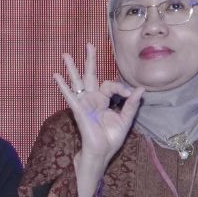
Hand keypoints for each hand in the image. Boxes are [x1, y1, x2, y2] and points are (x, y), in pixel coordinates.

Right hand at [54, 43, 142, 196]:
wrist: (101, 152)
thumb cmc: (111, 138)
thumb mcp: (125, 119)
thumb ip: (132, 104)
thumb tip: (141, 89)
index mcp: (104, 101)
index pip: (111, 85)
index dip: (122, 87)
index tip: (130, 95)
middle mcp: (93, 99)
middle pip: (91, 75)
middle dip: (90, 60)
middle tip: (89, 44)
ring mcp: (84, 103)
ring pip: (78, 81)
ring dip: (72, 68)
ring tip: (66, 54)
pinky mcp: (78, 109)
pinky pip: (70, 95)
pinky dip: (62, 85)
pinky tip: (56, 75)